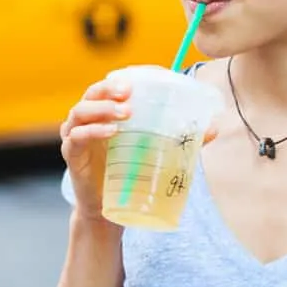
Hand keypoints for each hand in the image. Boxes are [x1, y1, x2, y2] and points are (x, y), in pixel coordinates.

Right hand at [59, 76, 218, 222]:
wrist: (109, 211)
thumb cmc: (130, 174)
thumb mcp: (157, 153)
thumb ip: (181, 139)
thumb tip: (214, 128)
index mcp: (108, 112)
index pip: (113, 84)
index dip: (127, 76)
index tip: (146, 75)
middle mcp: (89, 119)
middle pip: (94, 92)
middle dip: (111, 87)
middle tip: (130, 91)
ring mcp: (78, 135)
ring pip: (81, 110)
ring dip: (103, 108)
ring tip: (126, 113)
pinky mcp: (72, 155)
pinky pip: (77, 137)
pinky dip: (93, 131)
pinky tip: (111, 132)